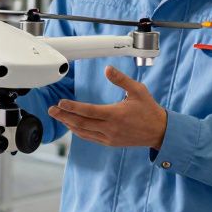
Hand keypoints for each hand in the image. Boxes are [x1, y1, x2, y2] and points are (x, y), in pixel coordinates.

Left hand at [46, 66, 165, 148]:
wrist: (159, 132)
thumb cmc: (149, 110)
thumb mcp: (138, 91)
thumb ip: (121, 80)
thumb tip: (107, 69)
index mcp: (115, 115)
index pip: (88, 111)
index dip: (72, 107)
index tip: (61, 102)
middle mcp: (110, 128)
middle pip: (81, 123)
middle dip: (64, 116)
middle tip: (51, 110)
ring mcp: (109, 137)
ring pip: (83, 132)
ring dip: (69, 124)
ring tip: (58, 116)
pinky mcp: (110, 142)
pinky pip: (90, 138)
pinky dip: (79, 131)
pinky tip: (72, 125)